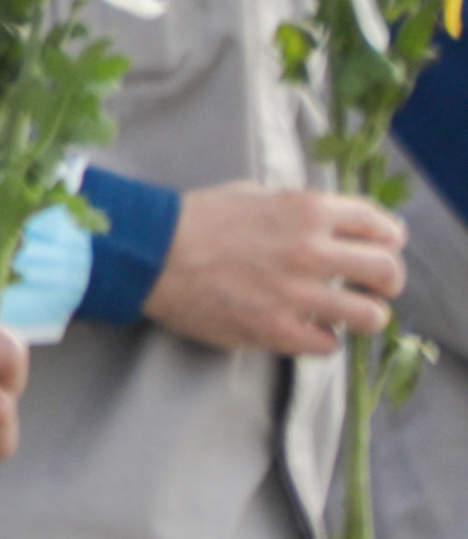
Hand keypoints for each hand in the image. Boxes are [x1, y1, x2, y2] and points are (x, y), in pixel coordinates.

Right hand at [153, 185, 405, 360]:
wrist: (148, 253)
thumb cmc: (194, 219)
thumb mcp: (254, 195)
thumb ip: (298, 210)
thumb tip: (329, 225)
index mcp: (307, 211)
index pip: (379, 224)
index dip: (390, 237)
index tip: (386, 246)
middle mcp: (311, 251)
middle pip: (387, 271)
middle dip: (388, 281)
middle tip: (375, 287)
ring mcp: (296, 294)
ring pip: (371, 315)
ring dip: (366, 315)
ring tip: (350, 315)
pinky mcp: (276, 329)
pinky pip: (328, 344)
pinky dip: (324, 338)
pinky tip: (309, 330)